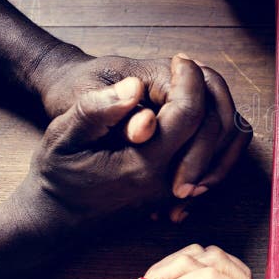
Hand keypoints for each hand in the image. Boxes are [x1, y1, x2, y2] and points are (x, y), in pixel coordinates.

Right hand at [40, 54, 251, 211]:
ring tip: (194, 86)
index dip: (189, 80)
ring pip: (221, 147)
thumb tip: (135, 87)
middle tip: (189, 68)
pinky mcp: (178, 194)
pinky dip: (216, 135)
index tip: (180, 60)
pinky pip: (214, 161)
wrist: (57, 218)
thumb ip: (97, 111)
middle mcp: (169, 182)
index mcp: (143, 165)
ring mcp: (177, 191)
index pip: (188, 114)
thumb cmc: (57, 174)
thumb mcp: (62, 137)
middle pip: (212, 129)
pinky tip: (197, 112)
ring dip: (215, 111)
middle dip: (205, 91)